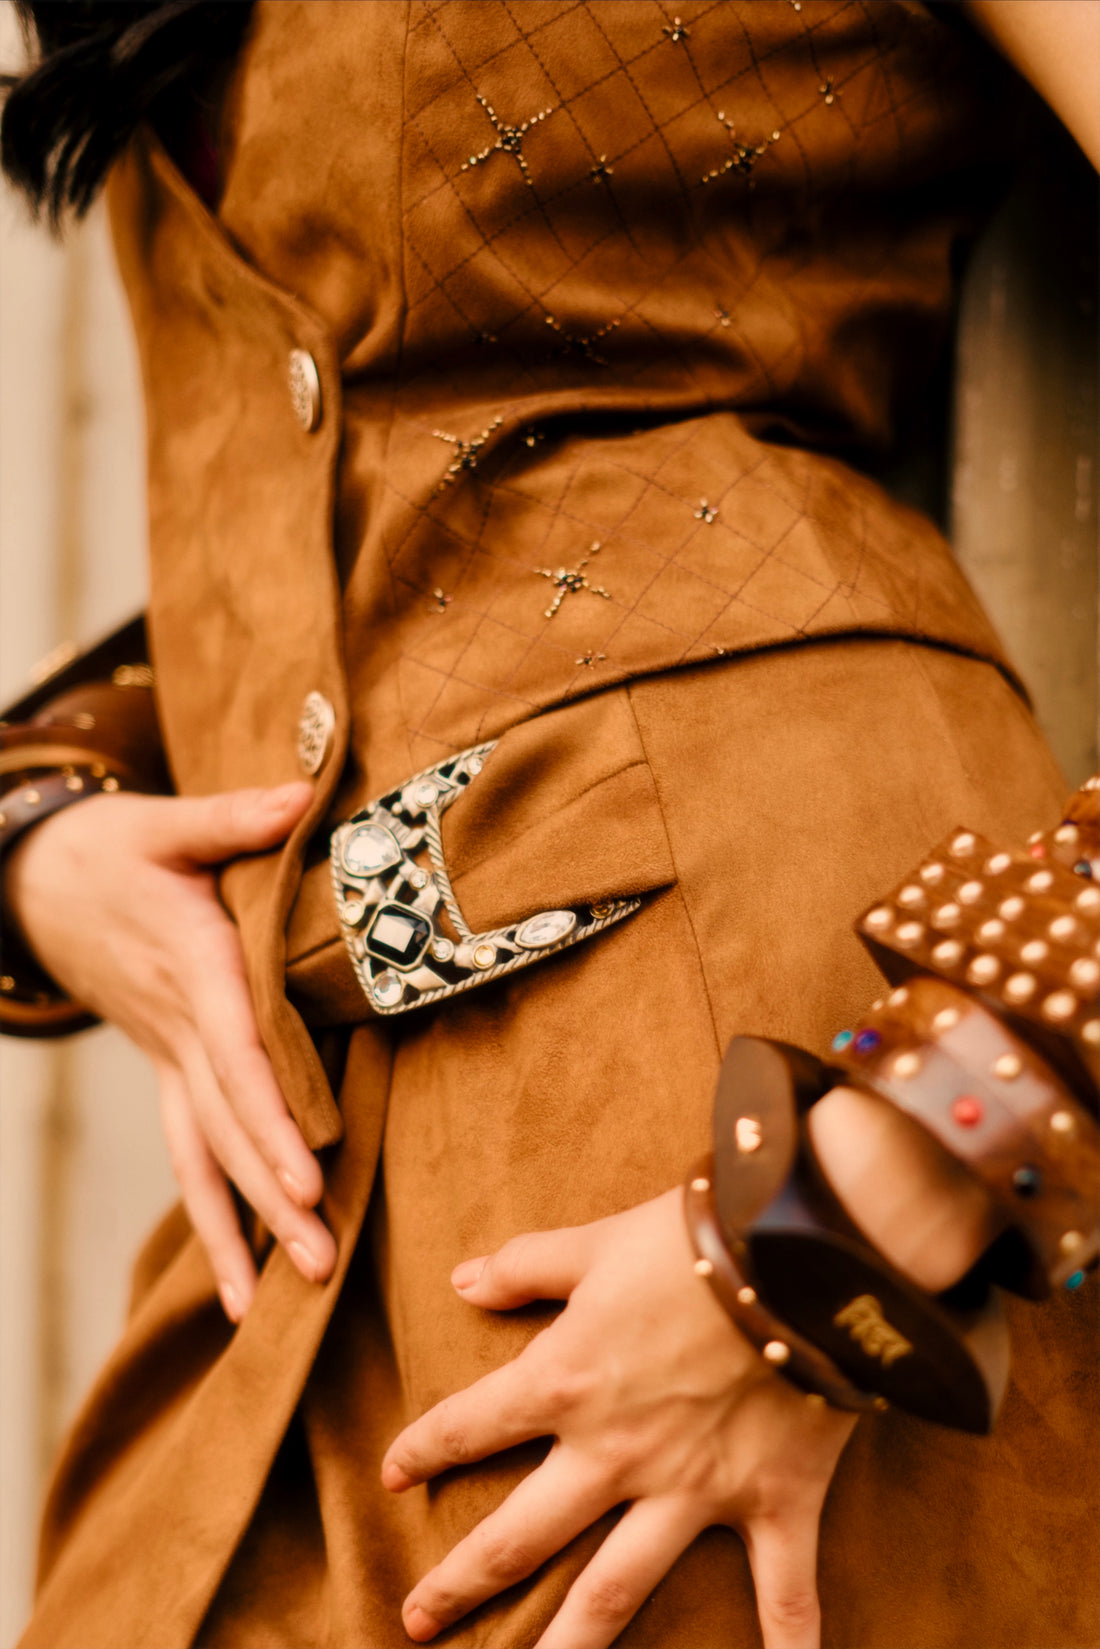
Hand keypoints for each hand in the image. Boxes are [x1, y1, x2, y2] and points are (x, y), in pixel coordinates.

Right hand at [4, 782, 335, 1319]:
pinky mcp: (165, 1067)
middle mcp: (178, 1027)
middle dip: (273, 1197)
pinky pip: (188, 1150)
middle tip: (321, 1262)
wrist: (38, 882)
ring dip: (242, 1226)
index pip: (236, 1054)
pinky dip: (212, 1212)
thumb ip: (235, 817)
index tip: (310, 1177)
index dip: (271, 1117)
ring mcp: (166, 1056)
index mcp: (192, 967)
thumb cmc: (112, 850)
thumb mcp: (166, 824)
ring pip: (202, 1153)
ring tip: (278, 1303)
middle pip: (227, 1123)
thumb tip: (305, 795)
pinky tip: (239, 1279)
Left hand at [382, 1189, 856, 1648]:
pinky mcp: (772, 1501)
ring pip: (615, 1590)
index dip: (425, 1449)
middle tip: (415, 1620)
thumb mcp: (596, 1243)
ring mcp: (692, 1490)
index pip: (472, 1424)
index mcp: (566, 1383)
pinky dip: (789, 1641)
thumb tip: (461, 1279)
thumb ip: (527, 1266)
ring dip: (568, 1647)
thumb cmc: (690, 1239)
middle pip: (521, 1535)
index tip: (393, 1474)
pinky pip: (782, 1589)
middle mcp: (616, 1453)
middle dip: (462, 1582)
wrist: (798, 1256)